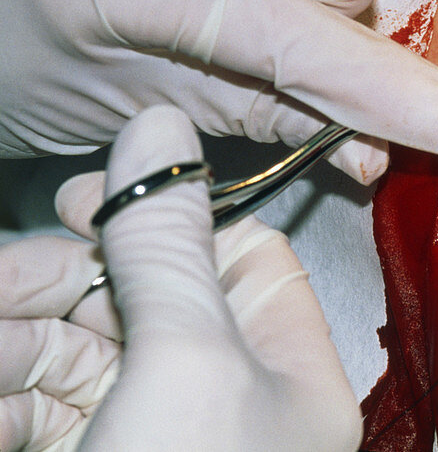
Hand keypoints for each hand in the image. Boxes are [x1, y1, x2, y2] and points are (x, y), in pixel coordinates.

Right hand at [0, 105, 360, 450]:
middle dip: (63, 276)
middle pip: (146, 296)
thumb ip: (170, 246)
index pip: (242, 256)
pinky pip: (39, 405)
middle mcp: (233, 397)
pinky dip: (5, 392)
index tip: (94, 193)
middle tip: (7, 268)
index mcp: (292, 372)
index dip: (170, 216)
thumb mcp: (189, 361)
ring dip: (18, 328)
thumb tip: (161, 132)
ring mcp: (161, 428)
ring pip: (78, 348)